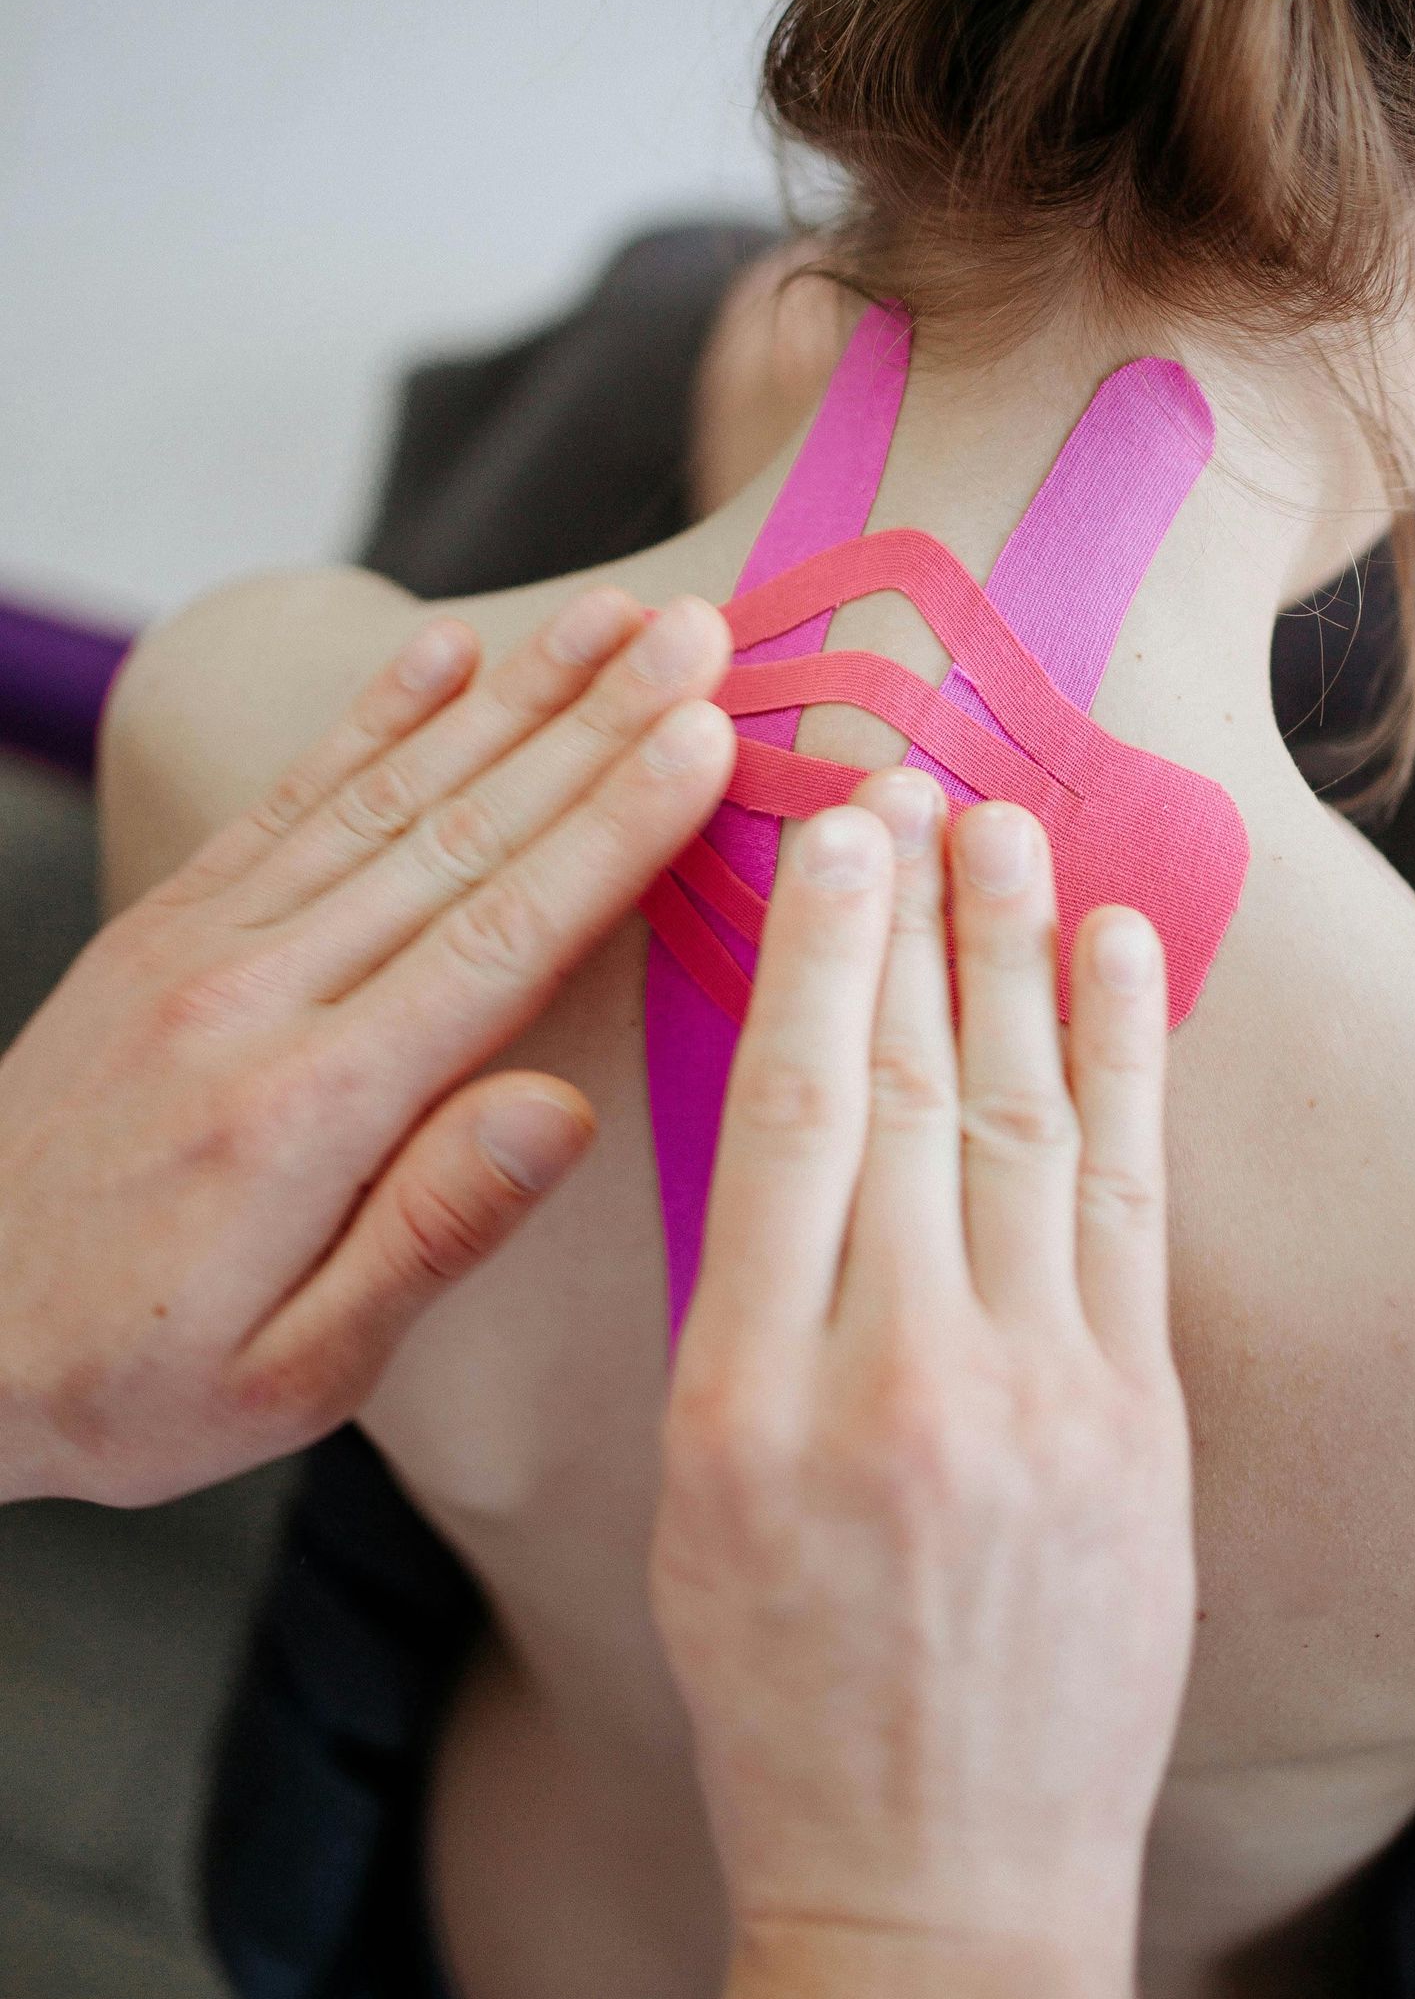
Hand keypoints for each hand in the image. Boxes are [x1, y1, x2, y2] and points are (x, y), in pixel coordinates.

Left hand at [0, 587, 732, 1508]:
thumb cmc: (122, 1381)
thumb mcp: (287, 1380)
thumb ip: (429, 1236)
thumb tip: (564, 1112)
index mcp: (312, 1112)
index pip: (503, 940)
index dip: (616, 832)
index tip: (707, 738)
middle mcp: (258, 999)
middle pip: (465, 837)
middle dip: (597, 726)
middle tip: (699, 632)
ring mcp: (203, 949)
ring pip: (389, 795)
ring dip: (512, 696)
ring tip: (609, 616)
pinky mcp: (164, 931)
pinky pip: (290, 801)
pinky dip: (372, 718)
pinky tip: (442, 652)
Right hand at [652, 776, 1192, 1998]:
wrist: (942, 1891)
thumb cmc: (785, 1698)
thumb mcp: (700, 1502)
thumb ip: (747, 1310)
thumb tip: (797, 1117)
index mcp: (746, 1398)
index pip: (786, 1113)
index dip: (812, 949)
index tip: (828, 834)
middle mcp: (894, 1376)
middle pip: (904, 1089)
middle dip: (913, 917)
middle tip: (917, 781)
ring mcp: (1037, 1395)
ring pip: (1022, 1119)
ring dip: (1019, 956)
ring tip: (1014, 829)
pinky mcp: (1140, 1421)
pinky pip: (1131, 1203)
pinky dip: (1125, 1064)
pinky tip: (1123, 960)